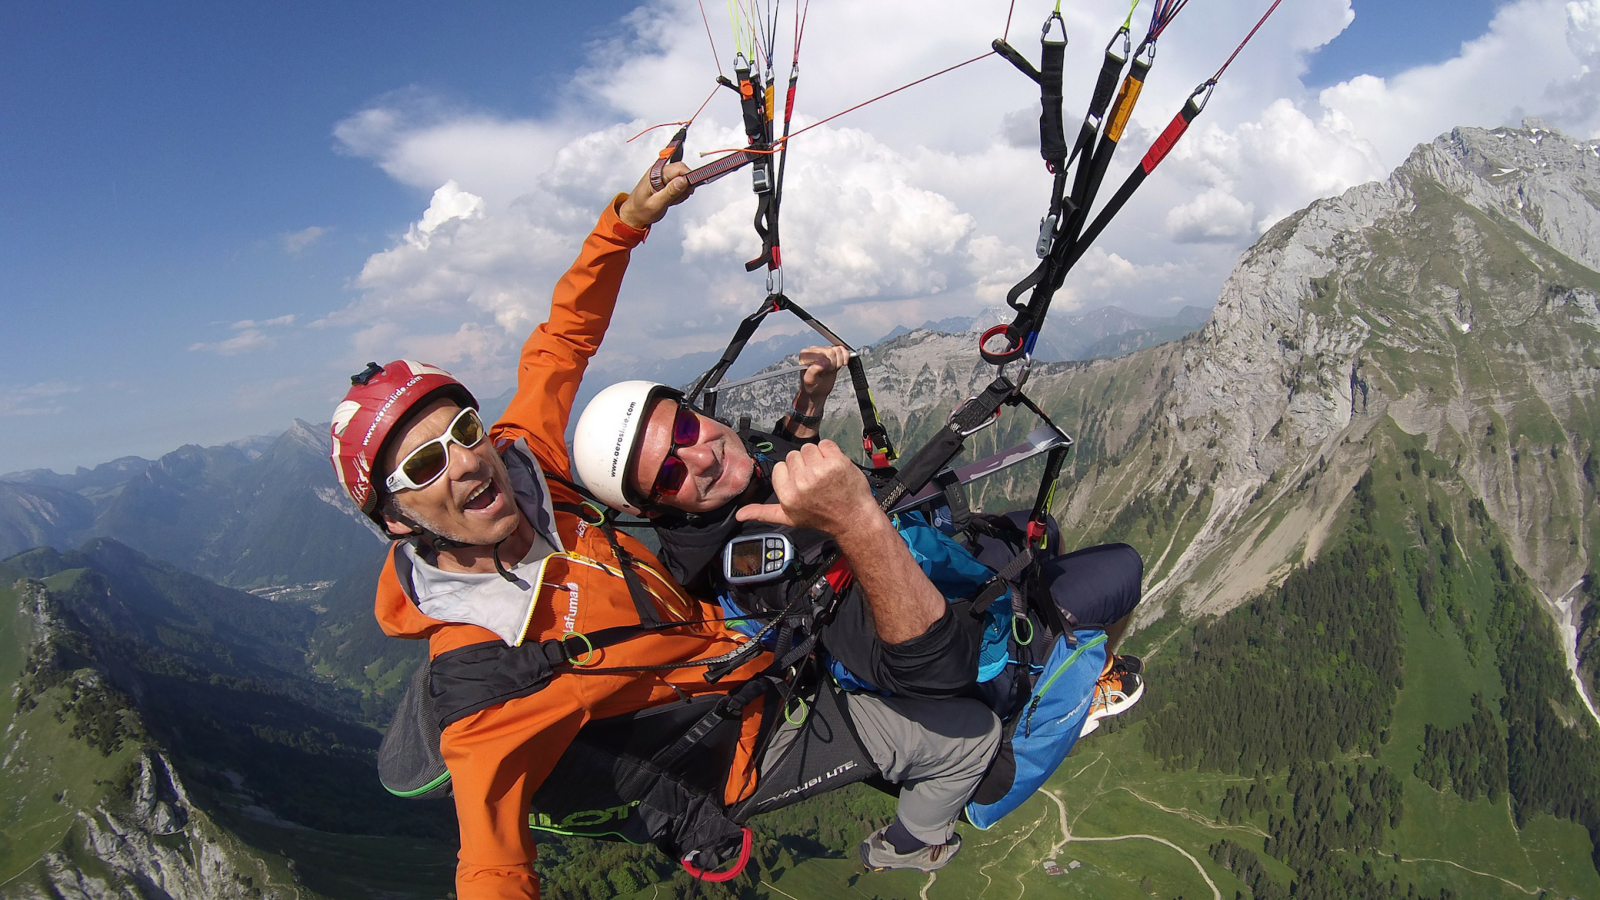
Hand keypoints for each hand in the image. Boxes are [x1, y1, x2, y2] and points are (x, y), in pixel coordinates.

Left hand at [618, 160, 692, 229]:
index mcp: (655, 174)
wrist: (633, 213)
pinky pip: (678, 182)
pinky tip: (670, 198)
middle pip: (682, 170)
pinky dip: (678, 192)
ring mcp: (661, 174)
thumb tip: (683, 180)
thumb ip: (670, 192)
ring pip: (682, 177)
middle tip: (678, 198)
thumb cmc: (641, 209)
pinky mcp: (664, 179)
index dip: (688, 178)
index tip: (689, 190)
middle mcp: (658, 171)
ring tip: (671, 200)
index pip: (679, 168)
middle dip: (685, 185)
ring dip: (681, 190)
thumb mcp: (656, 204)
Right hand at [735, 440, 880, 536]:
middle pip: (794, 455)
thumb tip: (738, 515)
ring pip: (809, 448)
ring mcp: (820, 471)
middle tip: (816, 481)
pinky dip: (830, 451)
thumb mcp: (788, 518)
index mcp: (787, 495)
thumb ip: (763, 513)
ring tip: (825, 474)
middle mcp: (801, 482)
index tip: (803, 485)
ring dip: (817, 457)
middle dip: (805, 465)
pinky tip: (835, 466)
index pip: (780, 467)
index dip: (792, 474)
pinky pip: (826, 444)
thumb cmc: (819, 517)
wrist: (853, 518)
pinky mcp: (837, 461)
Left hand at [797, 345, 849, 401]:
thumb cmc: (811, 386)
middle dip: (832, 364)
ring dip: (838, 362)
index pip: (823, 354)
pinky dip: (845, 356)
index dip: (826, 365)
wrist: (817, 390)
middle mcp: (813, 351)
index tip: (822, 372)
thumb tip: (824, 361)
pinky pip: (842, 349)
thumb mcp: (810, 380)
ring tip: (830, 369)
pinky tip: (841, 363)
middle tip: (826, 372)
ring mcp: (823, 351)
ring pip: (837, 350)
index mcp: (805, 355)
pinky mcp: (831, 352)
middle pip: (831, 351)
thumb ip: (814, 370)